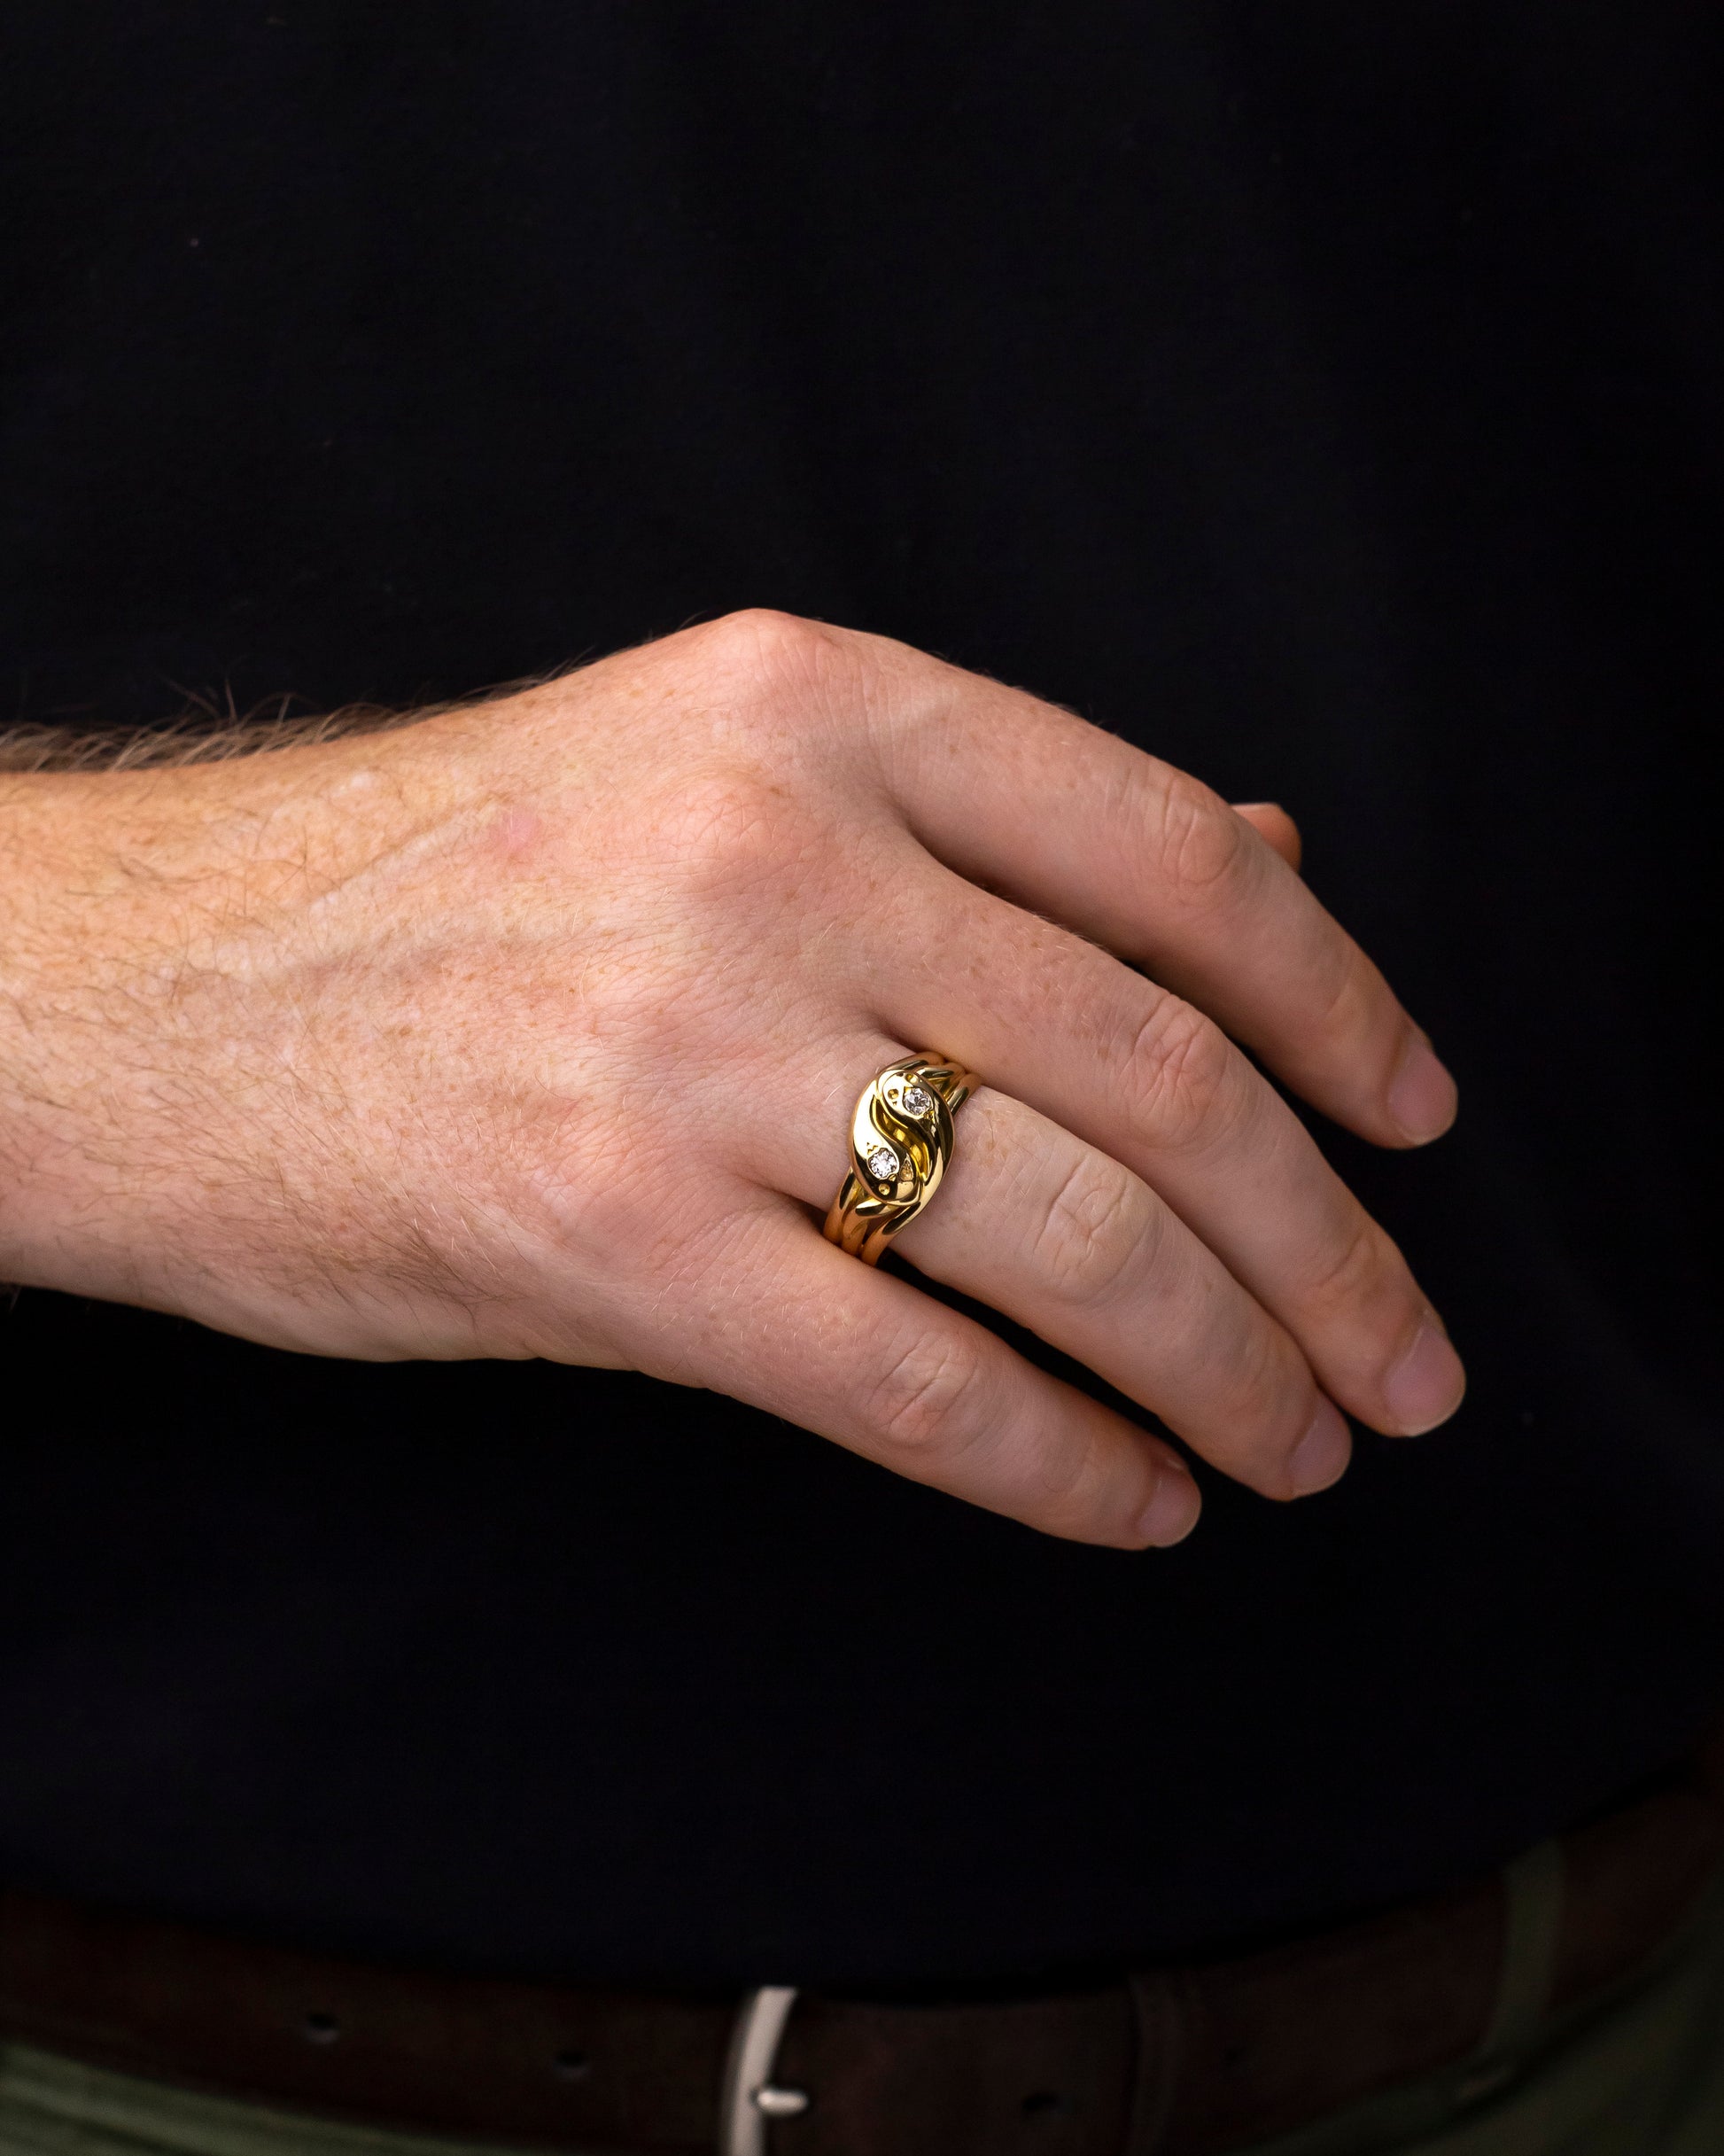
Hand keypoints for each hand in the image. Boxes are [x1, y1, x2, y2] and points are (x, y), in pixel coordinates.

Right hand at [0, 612, 1462, 1544]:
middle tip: (1402, 1358)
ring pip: (1069, 1235)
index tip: (1413, 1121)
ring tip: (1296, 1442)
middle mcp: (769, 848)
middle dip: (1326, 1247)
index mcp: (814, 703)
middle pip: (1161, 1073)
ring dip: (1228, 1366)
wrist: (131, 987)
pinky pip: (911, 1379)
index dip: (1344, 1005)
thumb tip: (1261, 868)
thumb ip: (981, 827)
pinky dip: (1062, 1463)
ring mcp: (684, 1043)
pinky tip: (1132, 1499)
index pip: (1176, 857)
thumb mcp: (701, 770)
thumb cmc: (426, 886)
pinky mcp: (599, 1236)